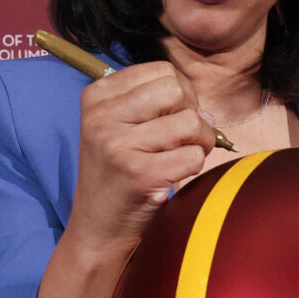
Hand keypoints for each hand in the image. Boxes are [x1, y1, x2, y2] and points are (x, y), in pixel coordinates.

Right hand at [65, 61, 216, 250]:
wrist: (97, 226)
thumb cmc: (116, 172)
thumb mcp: (117, 125)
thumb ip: (152, 101)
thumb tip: (202, 105)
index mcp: (96, 96)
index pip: (162, 71)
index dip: (179, 94)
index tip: (169, 118)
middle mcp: (102, 118)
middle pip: (176, 90)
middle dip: (191, 113)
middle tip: (180, 138)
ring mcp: (118, 146)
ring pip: (190, 122)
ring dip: (199, 141)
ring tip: (179, 156)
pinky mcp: (139, 175)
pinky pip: (193, 156)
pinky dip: (194, 165)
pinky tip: (174, 174)